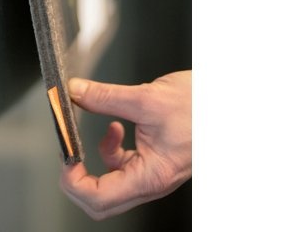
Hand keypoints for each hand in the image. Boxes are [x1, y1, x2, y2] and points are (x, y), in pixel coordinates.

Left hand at [60, 70, 191, 219]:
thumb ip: (106, 97)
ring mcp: (152, 173)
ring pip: (111, 183)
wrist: (228, 102)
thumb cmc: (202, 106)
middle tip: (70, 153)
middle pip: (101, 200)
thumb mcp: (148, 98)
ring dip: (97, 158)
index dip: (75, 181)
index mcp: (151, 175)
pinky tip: (116, 128)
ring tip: (105, 130)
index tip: (66, 157)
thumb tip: (77, 93)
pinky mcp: (154, 160)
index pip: (100, 198)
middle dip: (80, 178)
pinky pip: (123, 166)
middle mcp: (151, 181)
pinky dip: (112, 149)